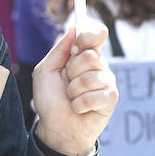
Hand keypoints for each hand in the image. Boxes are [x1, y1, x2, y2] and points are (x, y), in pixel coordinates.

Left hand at [33, 25, 118, 155]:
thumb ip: (59, 50)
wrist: (55, 127)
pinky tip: (79, 109)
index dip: (88, 36)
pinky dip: (80, 104)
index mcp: (83, 56)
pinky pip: (96, 95)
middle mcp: (98, 66)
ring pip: (91, 77)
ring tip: (71, 98)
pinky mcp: (111, 99)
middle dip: (72, 71)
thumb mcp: (45, 71)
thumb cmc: (49, 100)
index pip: (98, 34)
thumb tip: (73, 28)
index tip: (74, 48)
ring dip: (74, 90)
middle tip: (67, 82)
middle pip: (91, 56)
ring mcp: (106, 82)